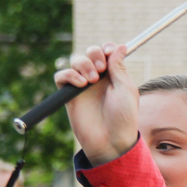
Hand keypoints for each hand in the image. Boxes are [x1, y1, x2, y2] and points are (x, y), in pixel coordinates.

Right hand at [54, 43, 138, 165]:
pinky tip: (81, 84)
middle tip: (101, 69)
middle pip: (90, 52)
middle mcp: (98, 78)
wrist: (110, 140)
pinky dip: (69, 74)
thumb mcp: (126, 89)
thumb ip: (119, 67)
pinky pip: (61, 76)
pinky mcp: (69, 95)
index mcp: (114, 75)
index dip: (106, 48)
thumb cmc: (123, 117)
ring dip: (83, 64)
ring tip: (91, 80)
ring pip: (75, 60)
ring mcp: (82, 86)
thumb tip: (120, 46)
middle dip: (94, 54)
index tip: (108, 51)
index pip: (106, 52)